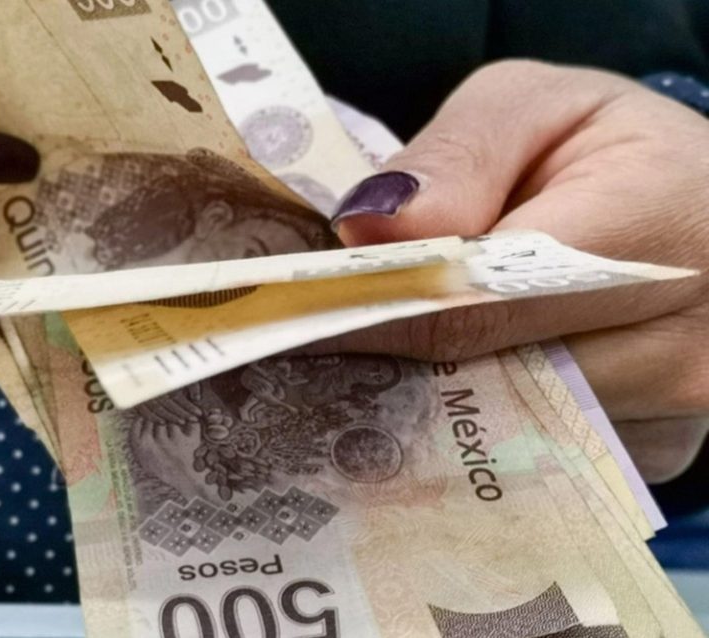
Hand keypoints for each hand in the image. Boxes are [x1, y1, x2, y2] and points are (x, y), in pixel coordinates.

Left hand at [328, 61, 708, 482]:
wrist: (703, 206)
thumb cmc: (615, 148)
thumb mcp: (539, 106)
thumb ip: (458, 156)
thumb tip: (368, 232)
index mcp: (659, 228)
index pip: (480, 303)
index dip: (374, 315)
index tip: (291, 321)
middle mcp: (684, 343)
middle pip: (487, 381)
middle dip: (389, 362)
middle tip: (306, 344)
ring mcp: (673, 411)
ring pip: (505, 428)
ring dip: (427, 394)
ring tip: (368, 357)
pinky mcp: (654, 449)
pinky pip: (538, 454)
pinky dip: (479, 420)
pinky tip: (442, 381)